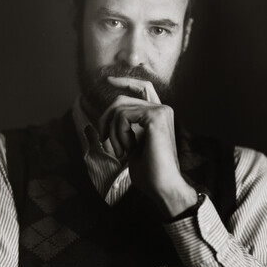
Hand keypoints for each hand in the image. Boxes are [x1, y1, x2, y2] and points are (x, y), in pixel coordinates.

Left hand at [98, 76, 197, 217]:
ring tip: (120, 152)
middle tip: (103, 139)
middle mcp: (163, 109)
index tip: (108, 80)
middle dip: (107, 117)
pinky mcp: (155, 116)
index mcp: (159, 116)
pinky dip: (118, 134)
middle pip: (123, 98)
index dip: (125, 81)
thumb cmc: (149, 173)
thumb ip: (124, 129)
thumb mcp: (131, 147)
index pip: (143, 88)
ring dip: (112, 132)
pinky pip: (123, 115)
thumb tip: (103, 120)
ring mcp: (161, 111)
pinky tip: (127, 149)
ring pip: (120, 108)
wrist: (163, 186)